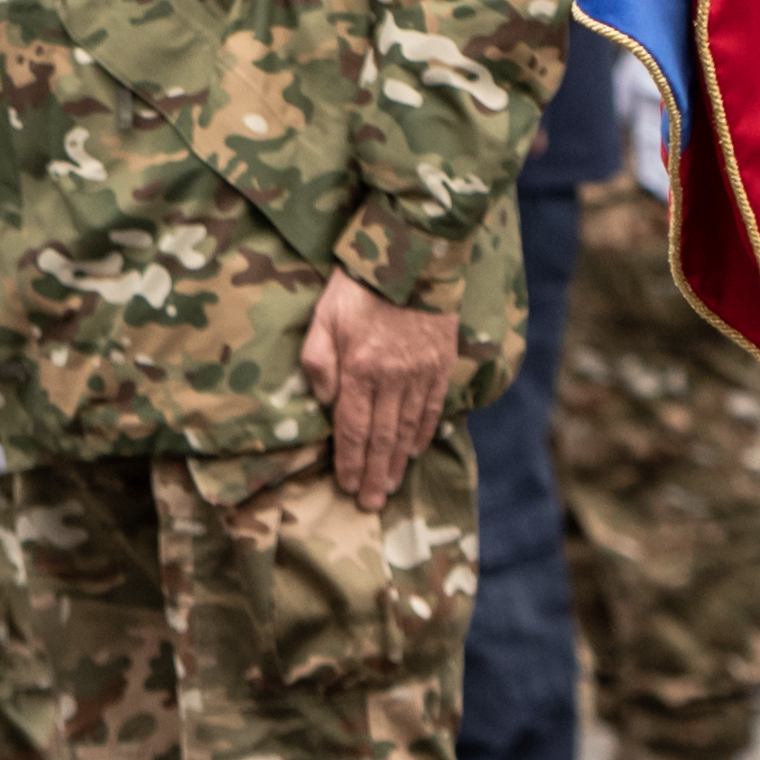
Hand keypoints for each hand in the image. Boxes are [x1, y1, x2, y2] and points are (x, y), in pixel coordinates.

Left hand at [306, 267, 455, 508]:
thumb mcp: (322, 319)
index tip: (347, 486)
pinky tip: (415, 450)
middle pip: (381, 437)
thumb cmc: (357, 288)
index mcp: (358, 370)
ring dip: (397, 461)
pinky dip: (423, 432)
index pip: (352, 428)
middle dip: (374, 473)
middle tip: (370, 502)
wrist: (410, 257)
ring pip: (407, 429)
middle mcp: (391, 379)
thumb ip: (318, 363)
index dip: (350, 461)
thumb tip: (323, 402)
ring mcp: (420, 374)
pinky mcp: (440, 364)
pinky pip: (432, 408)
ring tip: (390, 485)